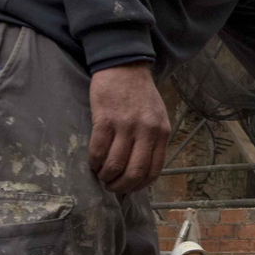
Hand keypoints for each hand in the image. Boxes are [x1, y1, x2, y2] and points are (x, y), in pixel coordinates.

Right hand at [88, 62, 170, 193]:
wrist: (124, 65)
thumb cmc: (140, 93)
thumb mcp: (157, 117)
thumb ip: (153, 140)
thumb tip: (141, 169)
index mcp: (162, 133)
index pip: (153, 170)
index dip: (139, 185)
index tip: (128, 188)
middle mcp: (146, 131)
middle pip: (134, 172)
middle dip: (121, 186)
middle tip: (111, 186)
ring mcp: (126, 125)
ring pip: (115, 164)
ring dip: (105, 176)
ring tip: (101, 175)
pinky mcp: (105, 119)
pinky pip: (98, 150)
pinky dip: (94, 162)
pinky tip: (93, 162)